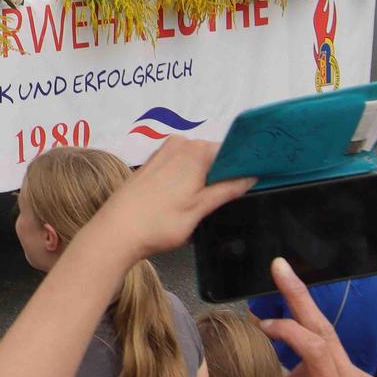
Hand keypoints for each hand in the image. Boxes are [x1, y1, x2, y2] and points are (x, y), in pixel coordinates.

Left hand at [75, 136, 251, 265]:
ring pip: (197, 162)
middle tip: (237, 196)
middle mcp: (179, 144)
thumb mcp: (200, 208)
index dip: (246, 164)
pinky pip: (181, 166)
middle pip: (214, 155)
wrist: (116, 231)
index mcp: (195, 150)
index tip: (260, 177)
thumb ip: (227, 189)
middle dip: (226, 174)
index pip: (232, 151)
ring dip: (207, 179)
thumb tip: (251, 176)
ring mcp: (163, 153)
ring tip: (212, 202)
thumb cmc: (159, 222)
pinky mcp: (152, 165)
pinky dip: (191, 179)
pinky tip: (191, 199)